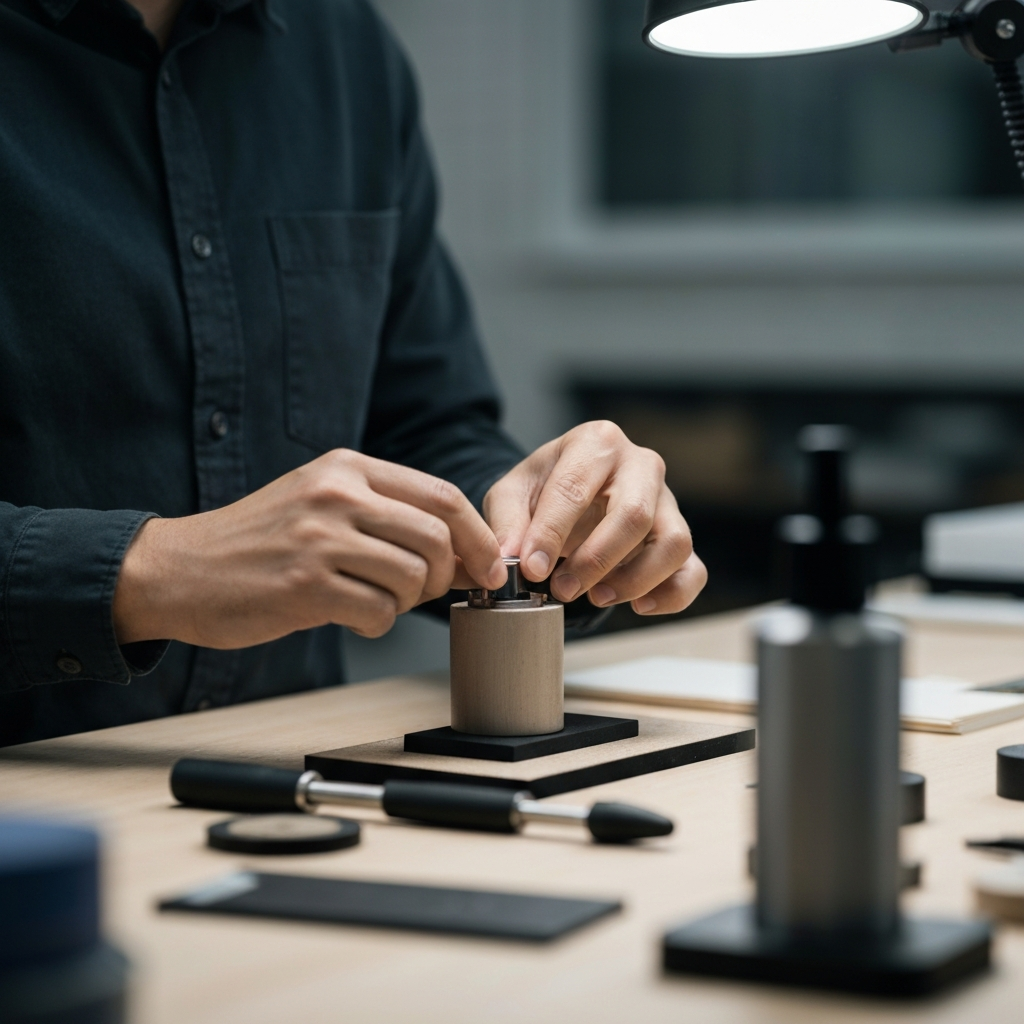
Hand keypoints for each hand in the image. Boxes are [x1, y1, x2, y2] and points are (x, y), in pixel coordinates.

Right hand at [113, 450, 505, 646]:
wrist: (180, 569)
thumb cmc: (260, 541)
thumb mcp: (322, 504)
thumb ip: (390, 517)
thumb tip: (469, 556)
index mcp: (347, 468)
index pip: (442, 496)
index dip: (477, 537)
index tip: (489, 567)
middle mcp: (336, 495)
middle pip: (436, 537)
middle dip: (446, 575)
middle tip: (425, 591)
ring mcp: (319, 539)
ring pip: (412, 577)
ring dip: (406, 602)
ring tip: (374, 599)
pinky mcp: (303, 586)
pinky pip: (378, 612)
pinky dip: (376, 623)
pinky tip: (349, 614)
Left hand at [483, 421, 705, 614]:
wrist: (568, 492)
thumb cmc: (543, 488)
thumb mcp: (512, 493)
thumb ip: (508, 523)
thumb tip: (511, 561)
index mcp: (596, 442)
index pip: (575, 488)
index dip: (551, 533)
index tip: (530, 569)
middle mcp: (640, 465)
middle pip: (634, 514)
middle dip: (595, 559)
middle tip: (562, 588)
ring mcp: (667, 501)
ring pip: (673, 543)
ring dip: (635, 579)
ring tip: (597, 596)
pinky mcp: (680, 536)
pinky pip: (694, 570)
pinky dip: (671, 595)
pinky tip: (637, 605)